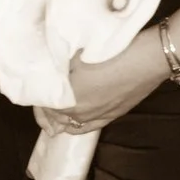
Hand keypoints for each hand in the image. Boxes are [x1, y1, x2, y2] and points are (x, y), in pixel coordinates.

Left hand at [45, 34, 166, 134]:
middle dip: (46, 106)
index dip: (35, 95)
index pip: (42, 102)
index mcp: (67, 98)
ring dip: (60, 117)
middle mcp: (80, 113)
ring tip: (52, 111)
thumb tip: (48, 68)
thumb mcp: (76, 54)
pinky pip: (87, 127)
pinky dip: (75, 125)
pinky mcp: (112, 116)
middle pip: (54, 114)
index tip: (32, 87)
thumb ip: (59, 65)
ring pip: (70, 122)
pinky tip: (71, 124)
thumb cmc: (111, 53)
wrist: (147, 59)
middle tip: (39, 96)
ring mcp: (97, 116)